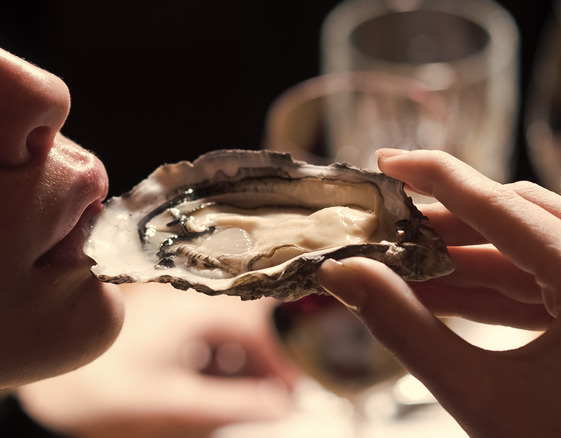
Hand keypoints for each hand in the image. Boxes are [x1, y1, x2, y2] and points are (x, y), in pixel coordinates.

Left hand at [17, 283, 296, 437]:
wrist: (54, 388)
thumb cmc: (107, 391)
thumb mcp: (179, 404)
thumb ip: (236, 403)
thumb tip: (281, 404)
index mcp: (196, 310)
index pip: (259, 325)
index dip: (283, 357)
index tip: (293, 387)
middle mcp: (187, 298)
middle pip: (247, 320)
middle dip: (266, 355)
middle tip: (276, 390)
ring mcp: (173, 307)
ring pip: (227, 326)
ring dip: (244, 357)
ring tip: (249, 391)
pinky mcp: (161, 320)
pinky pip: (205, 331)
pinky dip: (220, 355)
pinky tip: (217, 381)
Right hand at [317, 149, 560, 437]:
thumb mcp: (475, 395)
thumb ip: (404, 326)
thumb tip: (344, 273)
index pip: (505, 211)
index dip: (440, 180)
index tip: (393, 162)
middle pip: (522, 217)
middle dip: (449, 222)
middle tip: (391, 222)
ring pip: (537, 241)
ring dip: (470, 252)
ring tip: (408, 256)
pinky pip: (553, 274)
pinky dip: (500, 281)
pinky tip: (445, 285)